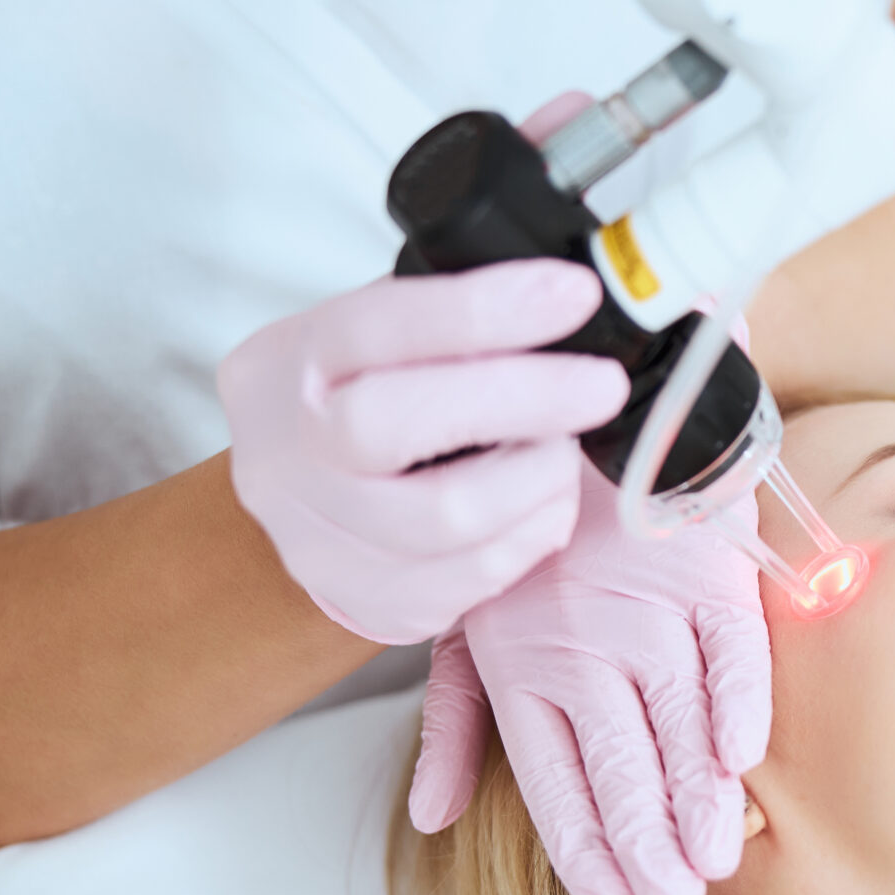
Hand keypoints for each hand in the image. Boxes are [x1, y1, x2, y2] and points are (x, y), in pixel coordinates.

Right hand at [218, 261, 629, 644]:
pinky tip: (543, 504)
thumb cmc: (364, 390)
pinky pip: (471, 579)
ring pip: (447, 518)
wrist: (293, 481)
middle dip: (523, 400)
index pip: (378, 326)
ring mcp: (316, 534)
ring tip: (563, 451)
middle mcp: (292, 447)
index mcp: (298, 358)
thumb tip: (576, 304)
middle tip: (602, 386)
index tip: (573, 295)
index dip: (482, 311)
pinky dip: (530, 535)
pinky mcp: (362, 599)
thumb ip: (459, 322)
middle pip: (396, 426)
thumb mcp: (386, 334)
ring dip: (539, 479)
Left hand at [407, 465, 770, 894]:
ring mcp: (648, 610)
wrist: (583, 413)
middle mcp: (582, 647)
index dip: (588, 849)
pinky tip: (742, 757)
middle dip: (649, 843)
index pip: (558, 783)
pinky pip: (730, 647)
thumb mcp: (462, 622)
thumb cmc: (523, 536)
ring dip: (698, 794)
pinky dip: (737, 699)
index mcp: (519, 670)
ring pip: (678, 720)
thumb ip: (454, 724)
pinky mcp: (708, 570)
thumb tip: (430, 817)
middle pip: (622, 764)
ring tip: (714, 858)